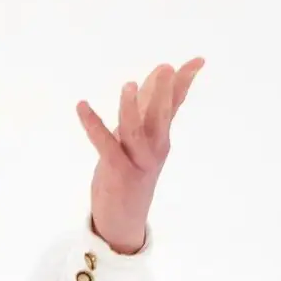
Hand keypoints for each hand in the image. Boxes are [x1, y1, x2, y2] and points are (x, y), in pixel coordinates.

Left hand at [77, 57, 201, 254]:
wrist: (123, 220)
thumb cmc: (130, 175)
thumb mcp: (141, 143)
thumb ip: (146, 115)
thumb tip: (151, 84)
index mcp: (161, 138)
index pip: (175, 105)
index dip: (184, 82)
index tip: (198, 60)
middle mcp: (154, 147)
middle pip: (161, 115)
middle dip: (164, 91)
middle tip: (166, 67)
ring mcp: (136, 160)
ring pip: (135, 130)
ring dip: (131, 108)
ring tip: (129, 86)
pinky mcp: (116, 171)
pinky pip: (104, 144)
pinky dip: (92, 124)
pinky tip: (82, 106)